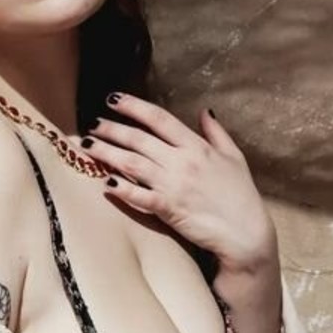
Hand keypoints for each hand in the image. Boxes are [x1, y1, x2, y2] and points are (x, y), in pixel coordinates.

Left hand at [82, 93, 277, 274]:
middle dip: (111, 129)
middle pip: (138, 139)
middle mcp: (181, 162)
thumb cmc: (241, 195)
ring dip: (106, 153)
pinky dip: (120, 188)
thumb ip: (216, 133)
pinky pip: (138, 195)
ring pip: (131, 163)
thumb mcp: (234, 157)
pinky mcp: (168, 209)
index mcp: (196, 146)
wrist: (245, 233)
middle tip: (91, 123)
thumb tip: (204, 112)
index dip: (133, 106)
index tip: (113, 99)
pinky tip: (104, 181)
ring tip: (87, 145)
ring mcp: (173, 185)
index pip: (159, 119)